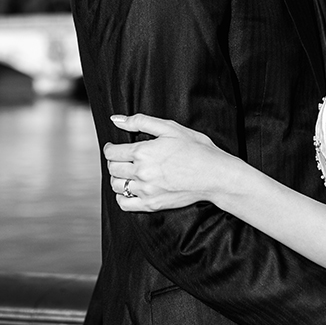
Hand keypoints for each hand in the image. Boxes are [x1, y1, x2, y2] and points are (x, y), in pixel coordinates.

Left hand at [104, 113, 233, 212]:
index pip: (112, 153)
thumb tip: (115, 119)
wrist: (215, 175)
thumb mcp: (170, 128)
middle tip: (123, 158)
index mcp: (143, 152)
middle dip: (114, 162)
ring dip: (118, 178)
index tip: (114, 147)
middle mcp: (141, 172)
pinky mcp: (152, 204)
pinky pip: (124, 204)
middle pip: (112, 168)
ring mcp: (146, 190)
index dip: (110, 148)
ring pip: (116, 186)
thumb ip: (140, 121)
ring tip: (128, 173)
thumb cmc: (196, 148)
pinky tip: (131, 189)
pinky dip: (122, 197)